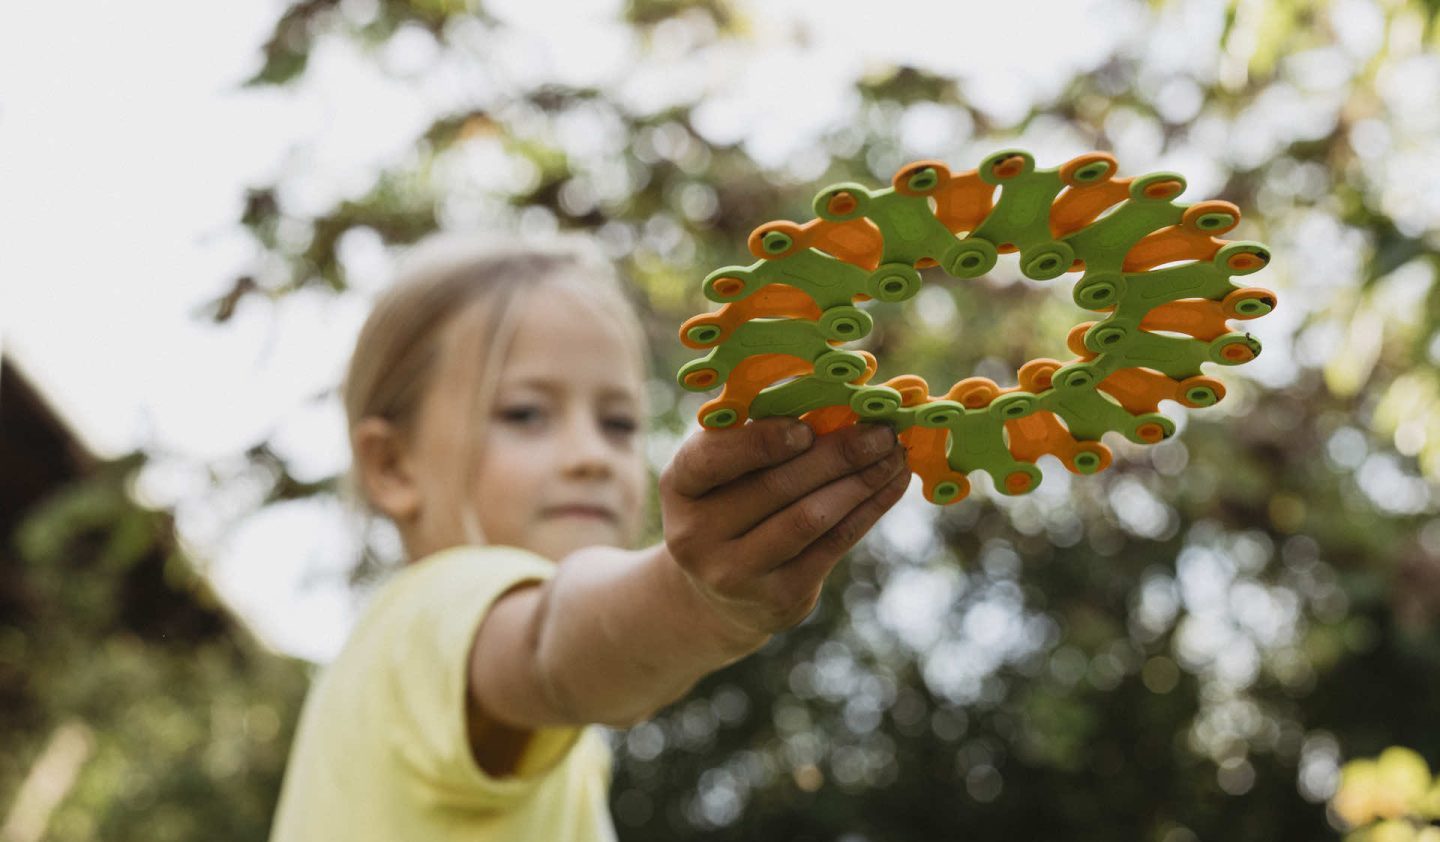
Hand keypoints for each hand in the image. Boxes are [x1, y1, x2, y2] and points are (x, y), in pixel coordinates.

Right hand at [658, 416, 910, 636]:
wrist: (721, 592)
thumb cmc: (732, 505)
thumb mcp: (725, 472)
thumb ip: (761, 437)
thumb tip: (837, 403)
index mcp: (679, 485)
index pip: (712, 458)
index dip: (761, 442)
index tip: (807, 428)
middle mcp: (696, 534)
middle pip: (775, 486)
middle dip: (836, 454)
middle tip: (880, 431)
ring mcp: (735, 572)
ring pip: (810, 518)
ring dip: (861, 481)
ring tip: (894, 454)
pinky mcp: (778, 598)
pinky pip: (833, 545)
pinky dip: (869, 509)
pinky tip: (892, 483)